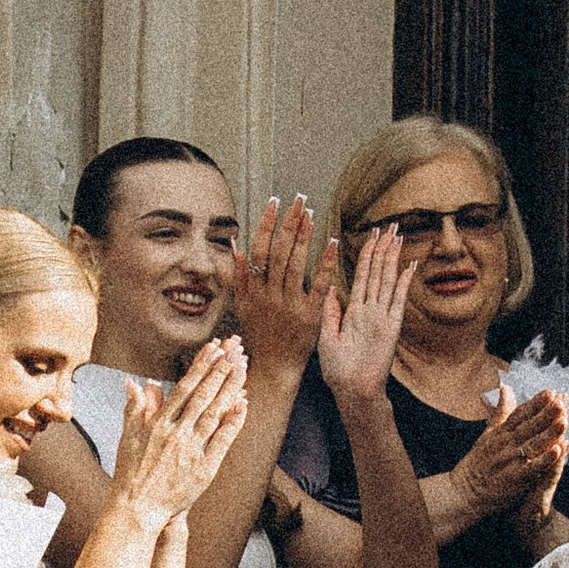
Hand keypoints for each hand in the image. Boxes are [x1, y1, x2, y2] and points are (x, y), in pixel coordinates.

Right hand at [109, 337, 252, 529]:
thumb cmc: (130, 473)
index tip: (214, 349)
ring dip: (230, 389)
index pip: (183, 388)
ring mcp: (191, 450)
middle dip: (220, 371)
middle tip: (235, 350)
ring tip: (243, 368)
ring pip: (214, 413)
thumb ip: (134, 408)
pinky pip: (223, 440)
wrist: (137, 508)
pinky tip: (244, 404)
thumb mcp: (127, 437)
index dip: (200, 367)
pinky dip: (234, 421)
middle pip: (202, 396)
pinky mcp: (204, 468)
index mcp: (157, 424)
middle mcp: (175, 433)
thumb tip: (134, 383)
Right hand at [228, 196, 329, 380]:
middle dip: (289, 224)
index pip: (259, 250)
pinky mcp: (310, 316)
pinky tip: (333, 244)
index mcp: (254, 290)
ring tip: (311, 214)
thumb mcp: (242, 306)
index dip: (266, 224)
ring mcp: (290, 305)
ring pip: (296, 265)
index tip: (275, 202)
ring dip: (304, 237)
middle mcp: (270, 295)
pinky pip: (319, 286)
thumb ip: (239, 276)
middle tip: (299, 200)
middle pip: (278, 252)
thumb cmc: (261, 334)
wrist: (275, 367)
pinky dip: (325, 264)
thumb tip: (236, 245)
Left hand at [315, 225, 416, 409]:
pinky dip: (404, 282)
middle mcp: (370, 310)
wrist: (352, 390)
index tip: (371, 236)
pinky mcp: (391, 326)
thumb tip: (329, 288)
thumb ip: (330, 311)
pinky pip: (398, 299)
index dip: (366, 254)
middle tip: (390, 226)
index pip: (361, 275)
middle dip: (383, 248)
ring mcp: (382, 316)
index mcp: (354, 311)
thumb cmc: (338, 370)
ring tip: (398, 236)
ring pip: (387, 280)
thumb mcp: (327, 336)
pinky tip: (410, 265)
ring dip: (393, 258)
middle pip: (377, 272)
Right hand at [452, 384, 568, 529]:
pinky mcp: (514, 479)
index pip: (520, 415)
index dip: (535, 403)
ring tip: (563, 421)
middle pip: (528, 427)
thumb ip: (501, 411)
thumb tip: (506, 387)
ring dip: (549, 433)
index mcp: (500, 433)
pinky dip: (544, 459)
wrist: (462, 493)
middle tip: (560, 401)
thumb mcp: (487, 433)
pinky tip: (557, 451)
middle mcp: (505, 445)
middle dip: (545, 414)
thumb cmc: (477, 463)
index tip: (550, 392)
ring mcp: (510, 462)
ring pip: (533, 445)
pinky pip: (532, 468)